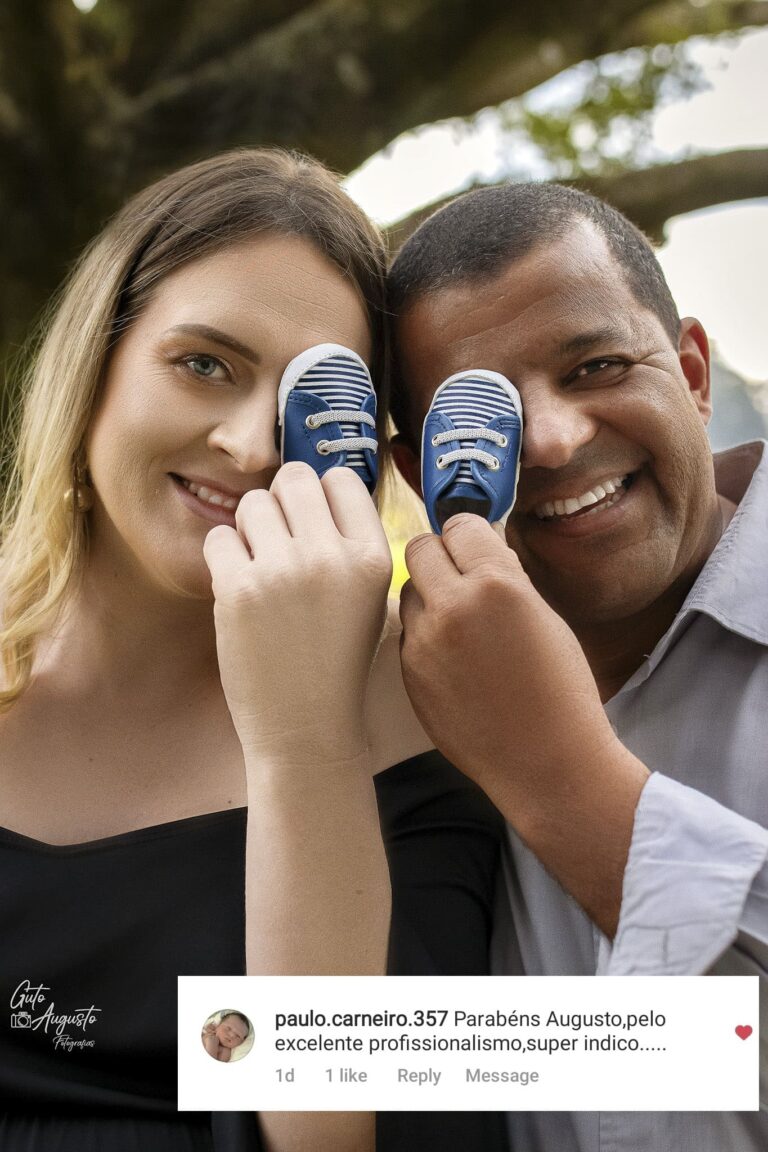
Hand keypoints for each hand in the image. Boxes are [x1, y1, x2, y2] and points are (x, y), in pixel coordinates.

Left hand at [203, 463, 391, 763]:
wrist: (306, 729)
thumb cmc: (337, 663)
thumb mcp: (371, 600)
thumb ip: (352, 544)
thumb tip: (317, 484)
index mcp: (373, 558)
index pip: (341, 479)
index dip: (321, 495)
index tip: (312, 523)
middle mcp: (331, 557)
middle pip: (294, 478)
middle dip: (282, 501)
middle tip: (279, 538)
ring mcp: (283, 572)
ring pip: (252, 503)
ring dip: (250, 527)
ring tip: (261, 566)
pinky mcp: (238, 591)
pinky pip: (218, 538)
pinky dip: (224, 557)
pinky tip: (239, 586)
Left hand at [399, 514, 647, 932]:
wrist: (546, 762)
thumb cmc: (560, 691)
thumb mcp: (546, 617)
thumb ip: (506, 578)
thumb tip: (479, 550)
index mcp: (497, 585)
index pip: (459, 525)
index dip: (469, 536)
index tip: (474, 548)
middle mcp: (453, 607)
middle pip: (420, 548)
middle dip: (439, 558)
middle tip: (459, 579)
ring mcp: (424, 643)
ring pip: (408, 592)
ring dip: (428, 598)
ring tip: (460, 627)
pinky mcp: (409, 674)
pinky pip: (408, 634)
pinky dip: (424, 637)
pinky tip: (454, 661)